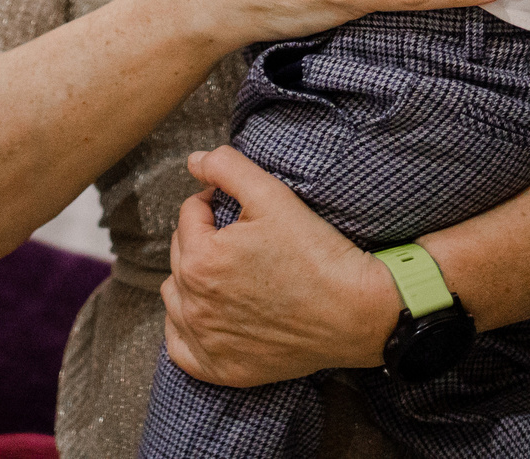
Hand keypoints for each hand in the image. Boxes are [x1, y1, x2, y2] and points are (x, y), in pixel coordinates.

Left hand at [162, 146, 398, 386]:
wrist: (354, 311)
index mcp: (201, 259)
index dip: (213, 202)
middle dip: (203, 238)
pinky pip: (180, 348)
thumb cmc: (316, 253)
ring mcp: (205, 341)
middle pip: (180, 254)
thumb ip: (228, 168)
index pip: (189, 214)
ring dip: (191, 279)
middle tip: (240, 238)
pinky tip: (208, 316)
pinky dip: (187, 330)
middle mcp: (194, 304)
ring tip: (227, 272)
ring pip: (175, 297)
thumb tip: (195, 159)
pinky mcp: (221, 369)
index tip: (240, 208)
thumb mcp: (273, 196)